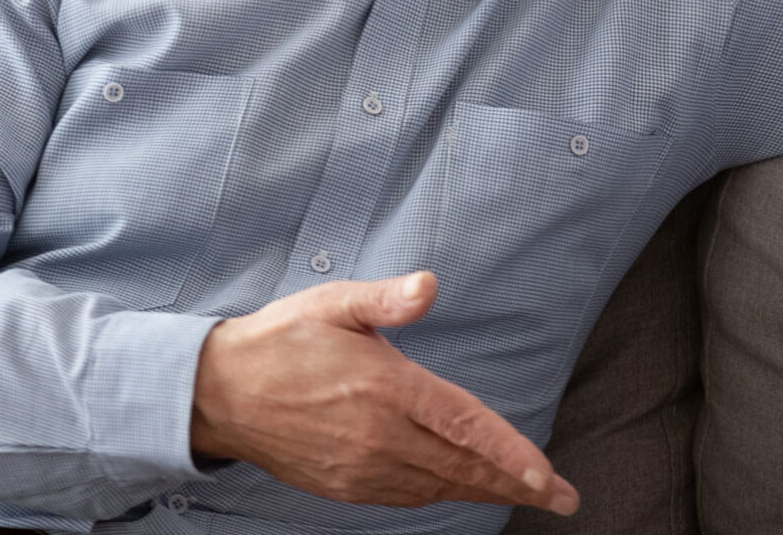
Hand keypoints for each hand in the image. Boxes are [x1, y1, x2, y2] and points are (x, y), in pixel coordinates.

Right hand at [190, 271, 577, 514]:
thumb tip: (429, 285)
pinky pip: (409, 496)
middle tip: (562, 498)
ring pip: (440, 486)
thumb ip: (386, 299)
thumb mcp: (332, 303)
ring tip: (527, 493)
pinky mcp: (346, 486)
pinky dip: (444, 493)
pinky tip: (463, 486)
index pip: (465, 426)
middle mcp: (379, 436)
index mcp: (385, 388)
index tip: (547, 476)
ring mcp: (362, 468)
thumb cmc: (281, 341)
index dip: (510, 454)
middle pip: (464, 467)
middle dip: (519, 484)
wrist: (219, 395)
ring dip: (486, 491)